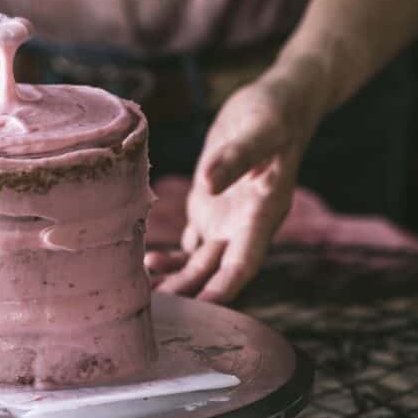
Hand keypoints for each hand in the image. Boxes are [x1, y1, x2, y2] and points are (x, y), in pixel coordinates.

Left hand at [145, 63, 328, 301]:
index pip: (244, 261)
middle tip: (156, 312)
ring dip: (176, 279)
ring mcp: (227, 220)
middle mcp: (245, 225)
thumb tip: (207, 183)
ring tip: (141, 293)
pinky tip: (145, 264)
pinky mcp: (211, 210)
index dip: (225, 288)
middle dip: (190, 293)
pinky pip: (191, 245)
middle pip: (216, 271)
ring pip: (199, 263)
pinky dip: (172, 258)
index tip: (203, 309)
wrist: (276, 104)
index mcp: (264, 212)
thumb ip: (236, 157)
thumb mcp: (259, 130)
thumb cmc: (273, 114)